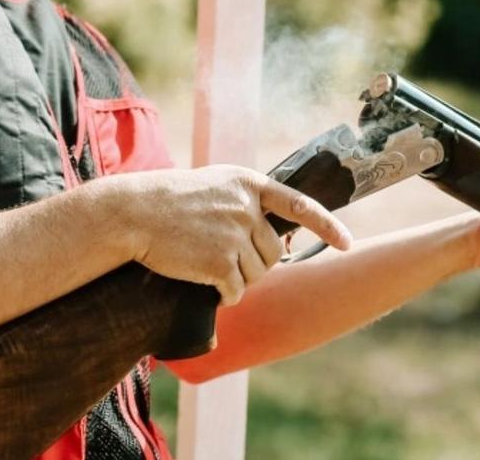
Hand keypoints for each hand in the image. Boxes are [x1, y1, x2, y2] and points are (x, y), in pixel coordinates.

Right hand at [114, 165, 351, 305]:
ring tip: (207, 264)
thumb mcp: (214, 187)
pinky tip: (206, 285)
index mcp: (249, 184)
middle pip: (273, 251)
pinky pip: (235, 290)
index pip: (300, 206)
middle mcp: (248, 207)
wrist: (132, 212)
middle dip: (255, 263)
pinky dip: (224, 295)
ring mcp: (235, 234)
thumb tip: (276, 243)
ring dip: (237, 278)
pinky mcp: (219, 262)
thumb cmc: (169, 201)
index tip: (347, 243)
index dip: (327, 226)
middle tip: (225, 259)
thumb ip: (247, 205)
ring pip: (255, 273)